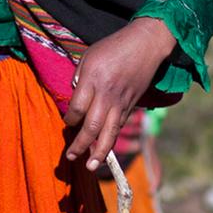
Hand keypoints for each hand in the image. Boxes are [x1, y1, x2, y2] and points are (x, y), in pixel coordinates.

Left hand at [64, 18, 175, 171]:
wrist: (145, 45)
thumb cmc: (113, 47)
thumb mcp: (89, 56)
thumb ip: (79, 78)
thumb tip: (75, 98)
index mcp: (93, 79)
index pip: (77, 108)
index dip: (69, 120)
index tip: (67, 123)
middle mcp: (107, 94)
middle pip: (92, 126)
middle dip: (80, 145)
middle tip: (70, 156)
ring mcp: (121, 102)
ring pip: (109, 132)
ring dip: (99, 152)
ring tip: (91, 166)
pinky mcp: (131, 105)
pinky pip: (119, 127)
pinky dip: (111, 140)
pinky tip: (104, 150)